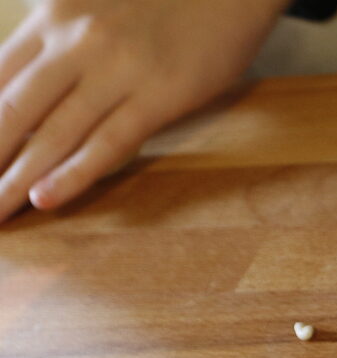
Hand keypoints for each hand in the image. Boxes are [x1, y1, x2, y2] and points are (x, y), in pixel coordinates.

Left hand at [0, 0, 286, 220]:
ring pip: (53, 134)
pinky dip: (75, 173)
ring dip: (14, 180)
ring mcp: (119, 71)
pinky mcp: (162, 96)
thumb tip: (33, 91)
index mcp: (53, 18)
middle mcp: (76, 43)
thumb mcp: (92, 1)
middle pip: (11, 111)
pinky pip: (109, 141)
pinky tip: (46, 199)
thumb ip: (58, 36)